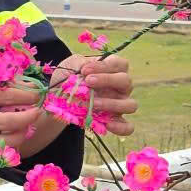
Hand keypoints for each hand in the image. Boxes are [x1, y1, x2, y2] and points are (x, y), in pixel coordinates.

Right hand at [0, 71, 37, 139]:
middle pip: (7, 121)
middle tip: (38, 110)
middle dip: (29, 116)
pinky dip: (7, 146)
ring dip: (21, 134)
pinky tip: (13, 137)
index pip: (5, 94)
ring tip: (28, 126)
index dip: (26, 95)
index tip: (37, 93)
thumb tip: (20, 81)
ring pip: (2, 142)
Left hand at [12, 54, 138, 150]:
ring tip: (93, 104)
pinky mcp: (117, 120)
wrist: (60, 99)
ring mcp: (121, 104)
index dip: (104, 66)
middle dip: (107, 80)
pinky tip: (107, 125)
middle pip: (126, 81)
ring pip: (130, 104)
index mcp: (114, 69)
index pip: (119, 64)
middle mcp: (122, 86)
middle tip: (88, 82)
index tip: (84, 70)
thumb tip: (86, 70)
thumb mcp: (72, 65)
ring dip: (112, 104)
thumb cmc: (71, 78)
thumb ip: (80, 63)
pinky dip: (120, 127)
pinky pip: (127, 126)